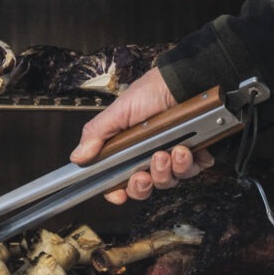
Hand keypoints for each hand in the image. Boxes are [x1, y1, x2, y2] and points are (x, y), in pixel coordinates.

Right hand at [70, 70, 212, 203]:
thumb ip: (97, 134)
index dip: (119, 190)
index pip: (120, 179)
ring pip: (169, 181)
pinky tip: (185, 149)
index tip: (119, 193)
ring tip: (167, 152)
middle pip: (144, 187)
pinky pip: (193, 171)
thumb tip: (77, 157)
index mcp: (129, 148)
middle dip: (143, 184)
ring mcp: (173, 156)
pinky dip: (188, 164)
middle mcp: (150, 154)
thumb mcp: (119, 111)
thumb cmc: (153, 91)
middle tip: (143, 173)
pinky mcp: (196, 154)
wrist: (184, 81)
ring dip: (166, 171)